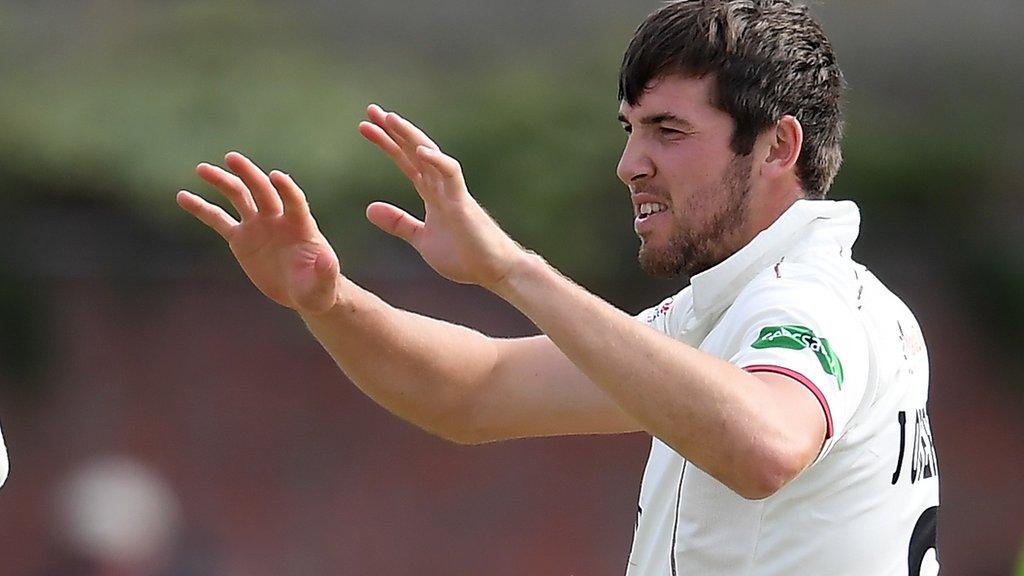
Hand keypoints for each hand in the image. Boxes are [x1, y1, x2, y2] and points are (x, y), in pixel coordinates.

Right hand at [176, 152, 340, 314]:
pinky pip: (218, 220)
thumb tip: (328, 261)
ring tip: (202, 169)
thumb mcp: (324, 285)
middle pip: (262, 190)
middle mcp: (278, 219)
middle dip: (249, 174)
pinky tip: (183, 197)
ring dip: (222, 182)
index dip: (287, 188)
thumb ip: (326, 272)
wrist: (303, 292)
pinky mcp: (241, 238)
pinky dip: (202, 208)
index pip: (294, 201)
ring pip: (239, 197)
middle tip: (231, 158)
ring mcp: (258, 226)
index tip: (276, 176)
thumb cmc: (318, 289)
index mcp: (301, 226)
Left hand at [359, 104, 526, 289]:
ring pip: (431, 155)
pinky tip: (420, 150)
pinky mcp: (463, 203)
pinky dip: (437, 161)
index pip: (406, 161)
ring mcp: (453, 192)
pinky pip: (451, 175)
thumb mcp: (421, 239)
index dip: (388, 143)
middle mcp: (442, 186)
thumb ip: (399, 223)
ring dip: (411, 136)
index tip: (366, 127)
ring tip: (391, 119)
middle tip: (371, 109)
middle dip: (394, 130)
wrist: (494, 271)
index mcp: (432, 193)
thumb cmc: (464, 256)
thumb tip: (369, 208)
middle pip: (415, 150)